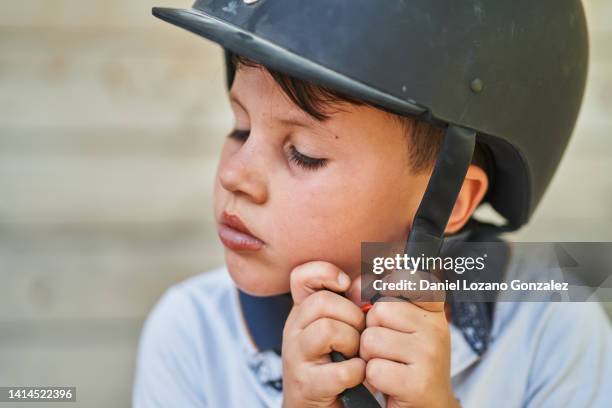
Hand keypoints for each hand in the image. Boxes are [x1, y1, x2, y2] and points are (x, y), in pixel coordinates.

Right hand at [282, 261, 365, 407]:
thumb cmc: (336, 365)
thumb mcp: (342, 329)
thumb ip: (352, 303)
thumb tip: (366, 282)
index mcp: (303, 312)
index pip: (301, 276)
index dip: (324, 272)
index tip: (345, 286)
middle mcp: (294, 330)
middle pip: (322, 301)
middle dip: (352, 316)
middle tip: (359, 335)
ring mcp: (296, 357)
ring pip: (327, 329)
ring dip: (353, 343)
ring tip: (356, 356)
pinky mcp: (306, 384)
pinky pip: (341, 369)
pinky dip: (357, 373)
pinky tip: (357, 376)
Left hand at [358, 271, 457, 407]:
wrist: (428, 406)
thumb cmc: (407, 364)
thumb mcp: (399, 328)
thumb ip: (379, 300)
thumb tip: (353, 286)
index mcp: (432, 313)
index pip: (410, 280)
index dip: (391, 288)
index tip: (388, 302)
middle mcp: (436, 329)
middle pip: (378, 312)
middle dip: (371, 332)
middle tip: (386, 351)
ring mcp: (429, 355)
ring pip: (371, 340)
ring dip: (369, 357)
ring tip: (388, 366)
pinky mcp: (418, 382)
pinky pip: (374, 369)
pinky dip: (374, 379)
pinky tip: (390, 383)